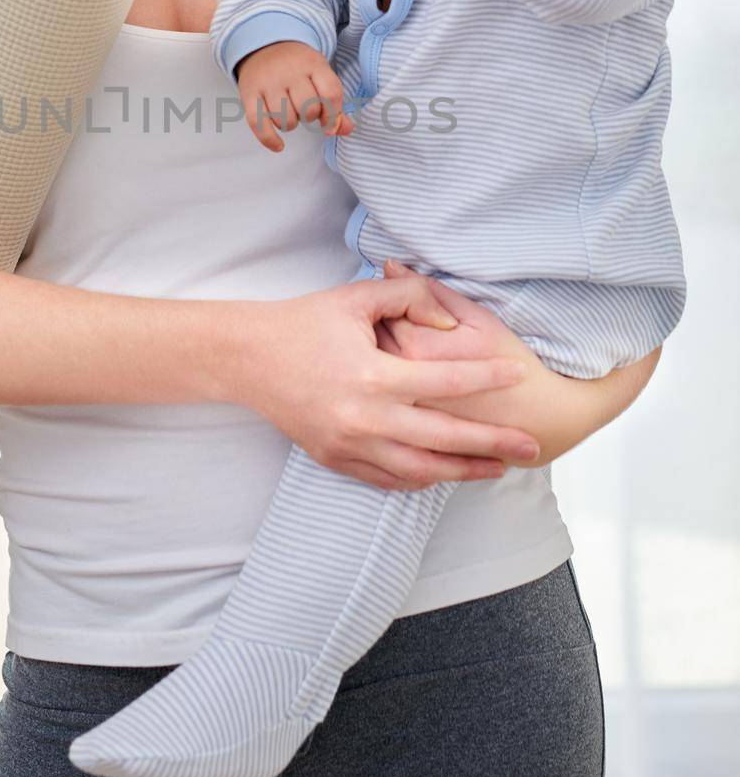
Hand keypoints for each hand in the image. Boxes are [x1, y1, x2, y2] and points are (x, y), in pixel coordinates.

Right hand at [235, 40, 355, 151]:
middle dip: (310, 116)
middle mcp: (289, 71)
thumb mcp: (320, 74)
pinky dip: (270, 139)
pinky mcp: (249, 94)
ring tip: (289, 114)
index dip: (333, 115)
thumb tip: (345, 130)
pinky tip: (279, 145)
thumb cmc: (297, 66)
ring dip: (290, 124)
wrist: (264, 45)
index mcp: (313, 63)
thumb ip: (335, 103)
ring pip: (285, 119)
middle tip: (304, 109)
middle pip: (308, 109)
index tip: (328, 122)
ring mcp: (267, 82)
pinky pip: (258, 123)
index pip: (331, 94)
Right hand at [238, 266, 540, 491]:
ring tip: (497, 469)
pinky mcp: (335, 459)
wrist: (247, 359)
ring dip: (462, 471)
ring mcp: (349, 445)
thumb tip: (451, 322)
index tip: (519, 376)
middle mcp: (365, 418)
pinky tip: (444, 473)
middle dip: (492, 444)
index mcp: (373, 376)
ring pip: (420, 469)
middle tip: (530, 447)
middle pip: (444, 438)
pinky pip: (388, 479)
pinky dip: (421, 478)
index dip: (487, 378)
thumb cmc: (303, 323)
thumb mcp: (356, 298)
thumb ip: (409, 297)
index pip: (447, 380)